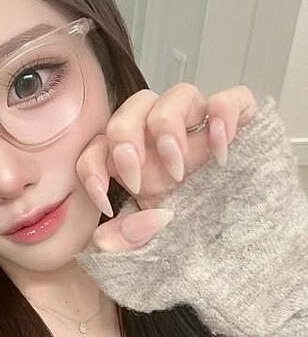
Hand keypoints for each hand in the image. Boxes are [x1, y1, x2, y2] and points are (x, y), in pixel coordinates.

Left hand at [76, 83, 257, 250]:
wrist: (244, 236)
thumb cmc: (189, 231)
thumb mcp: (152, 243)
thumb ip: (125, 240)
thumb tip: (104, 239)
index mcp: (136, 160)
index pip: (99, 146)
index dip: (92, 170)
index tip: (105, 204)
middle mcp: (164, 135)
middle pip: (135, 107)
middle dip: (126, 139)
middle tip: (137, 181)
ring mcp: (201, 125)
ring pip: (179, 94)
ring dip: (168, 126)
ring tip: (177, 169)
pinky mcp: (239, 122)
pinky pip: (233, 98)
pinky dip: (225, 114)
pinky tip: (221, 150)